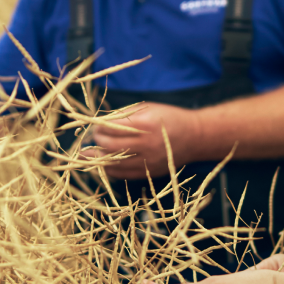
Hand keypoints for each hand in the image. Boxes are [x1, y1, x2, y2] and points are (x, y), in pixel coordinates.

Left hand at [85, 102, 202, 179]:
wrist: (195, 137)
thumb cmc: (170, 118)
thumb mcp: (149, 108)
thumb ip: (124, 114)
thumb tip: (100, 122)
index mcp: (145, 124)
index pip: (112, 127)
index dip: (99, 126)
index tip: (96, 125)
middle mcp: (147, 144)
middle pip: (110, 146)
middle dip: (97, 141)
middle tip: (93, 138)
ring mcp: (149, 160)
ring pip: (114, 163)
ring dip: (98, 159)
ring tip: (87, 155)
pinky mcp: (150, 172)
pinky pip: (124, 174)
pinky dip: (110, 170)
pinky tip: (103, 164)